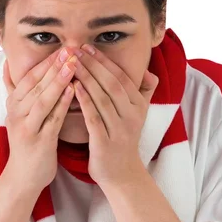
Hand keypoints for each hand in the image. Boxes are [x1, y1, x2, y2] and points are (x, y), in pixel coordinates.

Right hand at [2, 48, 77, 192]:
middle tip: (70, 49)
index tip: (62, 47)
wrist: (23, 177)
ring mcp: (26, 128)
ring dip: (57, 81)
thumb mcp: (18, 114)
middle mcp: (16, 114)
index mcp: (13, 105)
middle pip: (35, 85)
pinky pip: (51, 119)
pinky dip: (62, 104)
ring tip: (73, 65)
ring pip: (42, 100)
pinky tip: (74, 91)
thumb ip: (14, 90)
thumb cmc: (27, 143)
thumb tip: (7, 65)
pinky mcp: (38, 142)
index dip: (45, 62)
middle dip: (53, 66)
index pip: (29, 77)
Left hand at [71, 45, 158, 187]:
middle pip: (112, 85)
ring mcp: (119, 130)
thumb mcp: (138, 116)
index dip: (105, 62)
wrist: (122, 174)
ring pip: (102, 99)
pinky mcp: (105, 143)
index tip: (89, 47)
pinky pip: (94, 118)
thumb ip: (144, 94)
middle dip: (93, 65)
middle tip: (76, 50)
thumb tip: (150, 73)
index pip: (122, 78)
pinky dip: (84, 101)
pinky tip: (73, 88)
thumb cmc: (124, 141)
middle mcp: (131, 116)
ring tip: (71, 64)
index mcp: (138, 107)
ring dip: (86, 78)